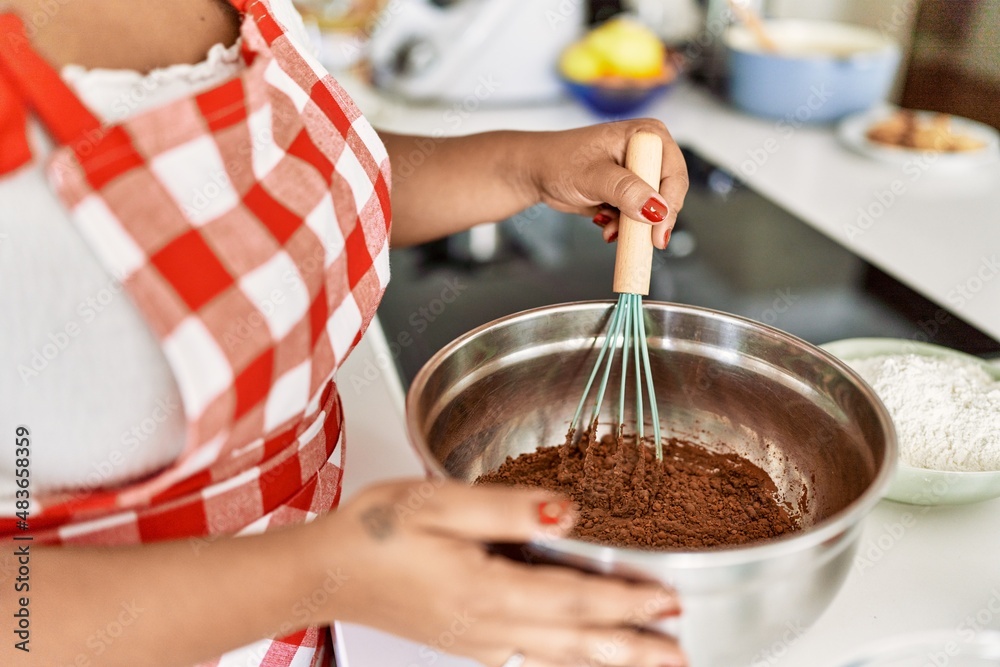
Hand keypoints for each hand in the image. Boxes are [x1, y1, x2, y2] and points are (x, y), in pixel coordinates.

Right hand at [321, 479, 685, 666]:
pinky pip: (532, 658)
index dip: (628, 603)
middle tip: (680, 655)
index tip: (669, 601)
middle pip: (578, 644)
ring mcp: (478, 641)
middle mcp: (489, 627)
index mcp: (488, 590)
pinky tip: (577, 657)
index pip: (577, 601)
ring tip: (646, 663)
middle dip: (633, 650)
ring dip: (607, 661)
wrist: (323, 574)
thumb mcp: (439, 502)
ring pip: (558, 658)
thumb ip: (509, 508)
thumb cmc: (374, 533)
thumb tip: (569, 512)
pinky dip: (568, 660)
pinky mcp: (466, 641)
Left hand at [523, 119, 688, 248]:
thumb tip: (656, 209)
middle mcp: (648, 152)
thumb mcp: (593, 176)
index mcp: (647, 136)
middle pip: (667, 194)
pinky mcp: (629, 190)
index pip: (673, 175)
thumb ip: (626, 191)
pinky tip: (604, 223)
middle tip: (633, 237)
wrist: (537, 172)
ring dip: (633, 225)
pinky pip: (638, 216)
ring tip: (609, 228)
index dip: (669, 206)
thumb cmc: (559, 162)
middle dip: (648, 219)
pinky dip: (623, 225)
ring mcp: (639, 172)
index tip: (657, 233)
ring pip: (653, 210)